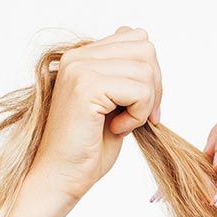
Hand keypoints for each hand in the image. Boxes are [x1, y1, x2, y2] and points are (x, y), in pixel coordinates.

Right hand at [27, 26, 162, 203]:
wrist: (61, 176)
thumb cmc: (87, 151)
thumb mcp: (114, 109)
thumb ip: (127, 83)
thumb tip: (152, 67)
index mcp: (83, 58)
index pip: (135, 39)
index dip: (151, 75)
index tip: (147, 110)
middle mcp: (78, 57)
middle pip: (145, 48)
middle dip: (155, 87)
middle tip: (144, 119)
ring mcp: (80, 68)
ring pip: (145, 68)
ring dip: (146, 104)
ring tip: (125, 125)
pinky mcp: (86, 87)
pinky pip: (139, 91)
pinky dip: (138, 115)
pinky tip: (119, 130)